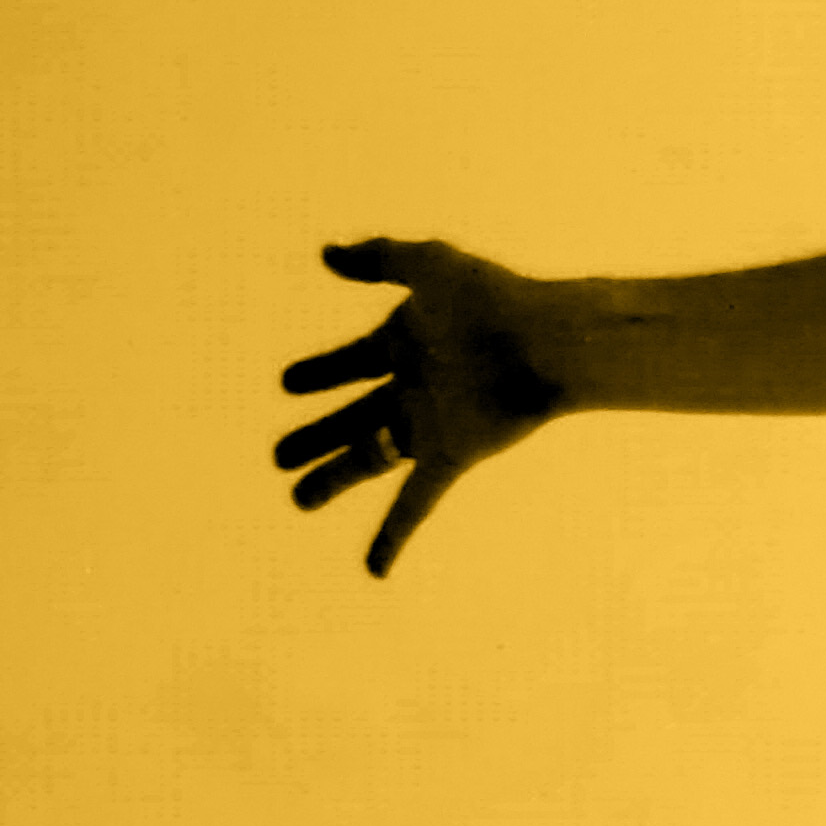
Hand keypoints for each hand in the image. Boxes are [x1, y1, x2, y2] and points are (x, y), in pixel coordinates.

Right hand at [278, 238, 565, 575]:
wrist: (548, 339)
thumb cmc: (496, 297)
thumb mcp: (428, 264)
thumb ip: (377, 257)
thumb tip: (324, 255)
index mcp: (404, 344)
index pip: (349, 363)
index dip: (317, 374)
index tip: (286, 384)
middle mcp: (413, 390)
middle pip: (351, 420)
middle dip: (314, 439)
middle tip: (277, 457)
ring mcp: (429, 425)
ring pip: (368, 462)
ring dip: (333, 481)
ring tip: (297, 499)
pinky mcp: (451, 456)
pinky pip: (416, 504)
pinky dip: (393, 537)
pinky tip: (376, 570)